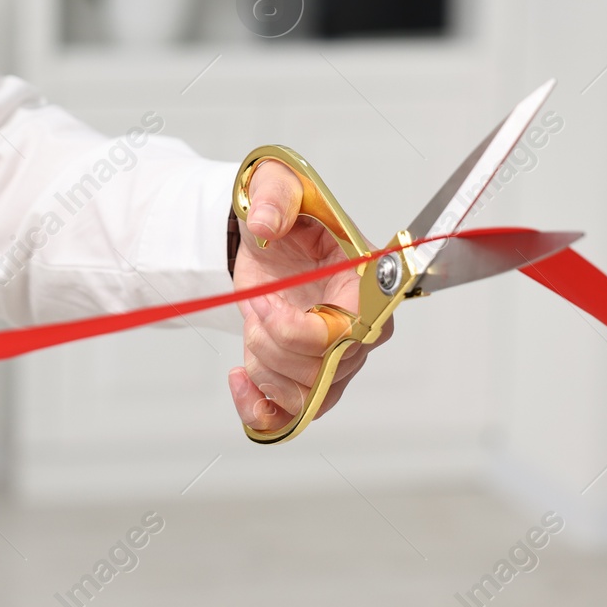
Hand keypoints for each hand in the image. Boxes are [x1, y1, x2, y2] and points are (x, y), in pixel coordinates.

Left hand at [228, 160, 393, 433]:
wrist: (270, 240)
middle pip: (324, 369)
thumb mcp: (278, 187)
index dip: (300, 331)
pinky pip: (291, 419)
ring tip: (253, 324)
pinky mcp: (310, 380)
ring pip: (304, 396)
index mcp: (367, 284)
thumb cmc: (289, 217)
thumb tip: (266, 224)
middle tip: (256, 304)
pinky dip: (258, 409)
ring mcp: (339, 361)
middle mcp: (363, 329)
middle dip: (272, 343)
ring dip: (262, 366)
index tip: (265, 303)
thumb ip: (273, 197)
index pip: (352, 333)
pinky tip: (240, 379)